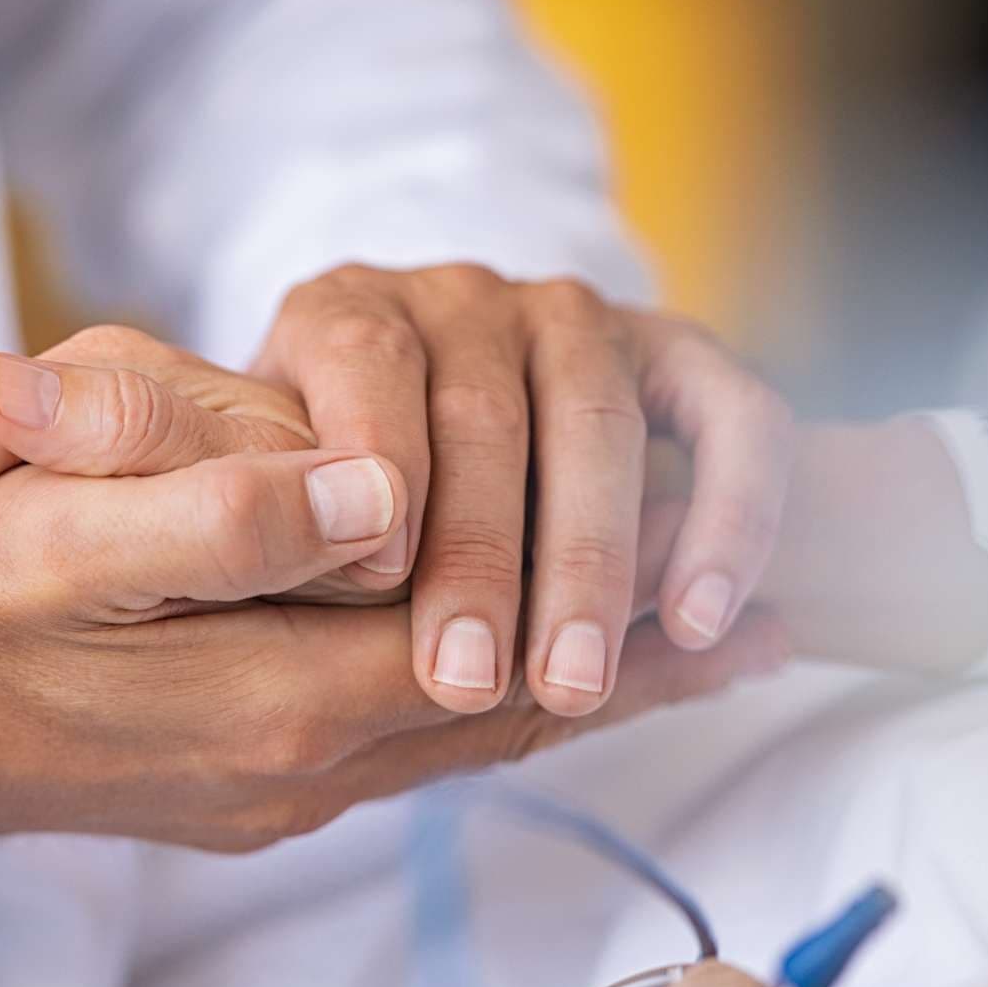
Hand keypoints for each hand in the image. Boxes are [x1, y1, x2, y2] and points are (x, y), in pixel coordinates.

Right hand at [0, 444, 782, 847]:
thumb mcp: (70, 532)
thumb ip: (233, 513)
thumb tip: (385, 490)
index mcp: (275, 696)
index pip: (499, 662)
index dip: (621, 625)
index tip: (742, 602)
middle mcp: (299, 765)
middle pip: (508, 719)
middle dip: (635, 679)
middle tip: (759, 638)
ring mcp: (273, 789)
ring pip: (463, 745)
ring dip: (574, 700)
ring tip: (682, 667)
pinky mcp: (244, 788)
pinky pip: (404, 755)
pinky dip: (485, 716)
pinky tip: (514, 691)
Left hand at [251, 264, 793, 716]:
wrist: (443, 451)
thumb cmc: (329, 512)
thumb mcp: (271, 503)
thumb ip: (273, 529)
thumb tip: (256, 586)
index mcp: (347, 314)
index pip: (363, 364)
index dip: (377, 468)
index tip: (378, 580)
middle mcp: (463, 300)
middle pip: (484, 415)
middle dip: (481, 559)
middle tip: (466, 683)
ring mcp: (576, 320)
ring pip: (599, 423)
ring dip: (591, 563)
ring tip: (573, 686)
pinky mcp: (677, 355)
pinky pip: (732, 418)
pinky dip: (728, 518)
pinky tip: (697, 625)